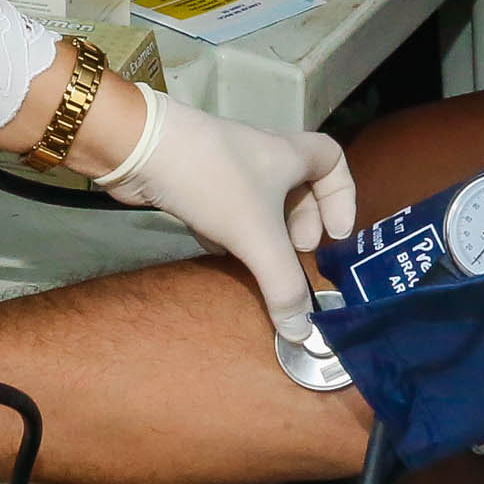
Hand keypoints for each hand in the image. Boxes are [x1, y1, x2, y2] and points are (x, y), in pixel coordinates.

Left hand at [98, 92, 354, 343]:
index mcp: (289, 154)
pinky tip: (219, 252)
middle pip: (297, 188)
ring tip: (261, 261)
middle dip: (302, 224)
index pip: (333, 159)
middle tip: (298, 253)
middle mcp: (262, 155)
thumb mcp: (257, 236)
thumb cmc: (214, 182)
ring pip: (259, 201)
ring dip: (264, 232)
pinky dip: (229, 230)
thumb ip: (282, 285)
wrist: (140, 150)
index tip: (337, 233)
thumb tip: (301, 333)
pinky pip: (226, 208)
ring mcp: (226, 167)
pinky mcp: (196, 180)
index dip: (343, 196)